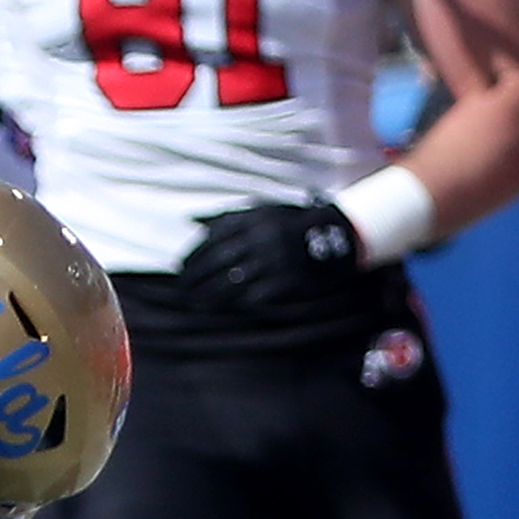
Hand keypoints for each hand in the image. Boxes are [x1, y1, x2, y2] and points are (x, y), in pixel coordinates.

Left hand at [182, 196, 365, 316]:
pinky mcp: (288, 281)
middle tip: (183, 290)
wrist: (335, 235)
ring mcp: (276, 262)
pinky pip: (256, 295)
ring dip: (211, 294)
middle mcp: (263, 240)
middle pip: (219, 263)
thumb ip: (227, 218)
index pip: (214, 241)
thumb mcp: (262, 211)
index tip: (182, 269)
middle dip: (197, 279)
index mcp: (255, 221)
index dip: (194, 257)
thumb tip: (192, 219)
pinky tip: (224, 307)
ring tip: (197, 301)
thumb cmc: (289, 224)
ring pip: (234, 282)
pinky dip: (238, 302)